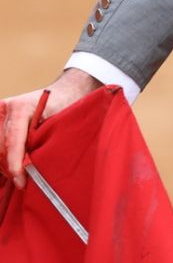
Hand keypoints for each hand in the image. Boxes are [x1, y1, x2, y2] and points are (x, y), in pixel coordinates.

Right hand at [2, 70, 100, 188]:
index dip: (15, 164)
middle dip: (8, 167)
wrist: (62, 93)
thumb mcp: (59, 123)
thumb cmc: (64, 107)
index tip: (20, 181)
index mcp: (21, 107)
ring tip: (18, 175)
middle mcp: (5, 108)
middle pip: (0, 148)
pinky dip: (3, 158)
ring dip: (3, 164)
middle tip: (21, 181)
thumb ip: (44, 141)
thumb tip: (31, 168)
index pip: (13, 141)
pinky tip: (10, 168)